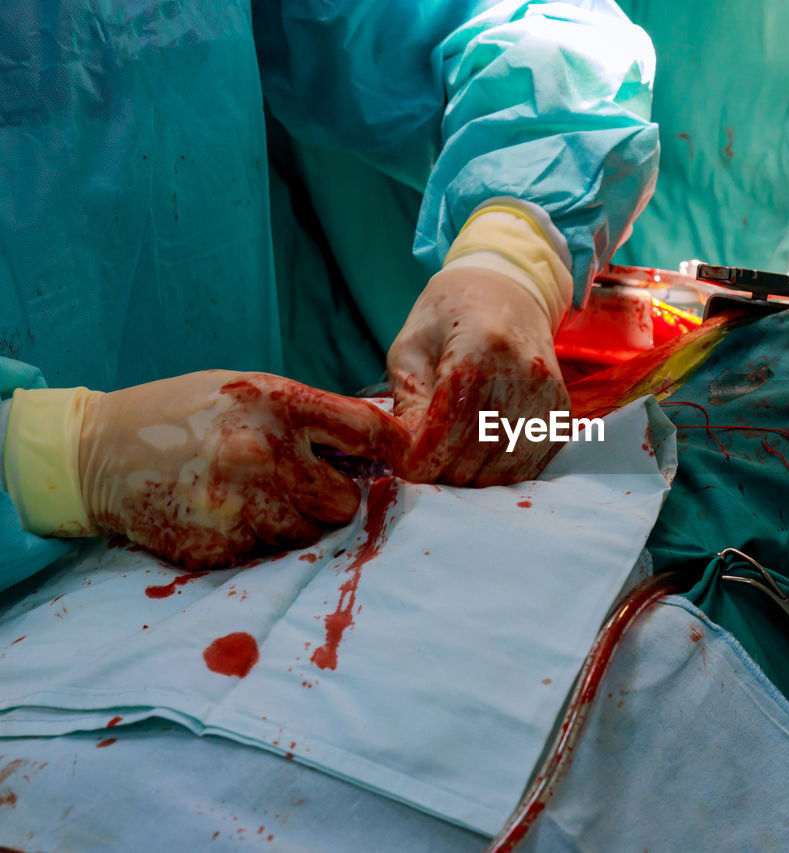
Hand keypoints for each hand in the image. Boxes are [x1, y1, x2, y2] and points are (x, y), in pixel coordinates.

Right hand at [79, 370, 408, 569]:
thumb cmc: (188, 414)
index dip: (395, 450)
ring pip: (310, 534)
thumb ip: (314, 417)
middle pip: (345, 500)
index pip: (368, 431)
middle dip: (331, 496)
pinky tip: (226, 514)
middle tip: (300, 483)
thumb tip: (388, 448)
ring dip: (295, 523)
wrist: (98, 453)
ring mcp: (240, 505)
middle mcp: (263, 454)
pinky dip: (258, 541)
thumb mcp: (252, 391)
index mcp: (277, 404)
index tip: (403, 463)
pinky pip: (270, 555)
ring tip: (255, 497)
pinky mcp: (220, 546)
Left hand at [388, 266, 569, 485]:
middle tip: (426, 458)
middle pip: (474, 457)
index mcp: (481, 350)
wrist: (507, 294)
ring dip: (471, 476)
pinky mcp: (561, 415)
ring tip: (452, 455)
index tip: (405, 464)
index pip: (449, 430)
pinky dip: (498, 471)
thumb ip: (408, 405)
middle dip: (443, 469)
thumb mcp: (410, 349)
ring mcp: (549, 398)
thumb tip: (409, 461)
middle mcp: (524, 376)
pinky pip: (526, 467)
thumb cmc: (449, 317)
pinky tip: (481, 451)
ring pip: (501, 472)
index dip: (421, 459)